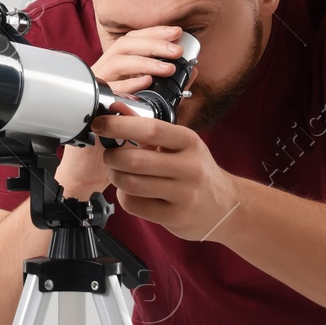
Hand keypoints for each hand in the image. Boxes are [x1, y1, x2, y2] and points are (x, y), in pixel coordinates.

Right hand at [54, 26, 186, 199]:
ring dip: (144, 61)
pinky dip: (128, 83)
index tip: (177, 32)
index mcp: (115, 72)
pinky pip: (107, 88)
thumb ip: (167, 90)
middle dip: (153, 43)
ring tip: (167, 67)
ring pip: (116, 61)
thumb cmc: (117, 139)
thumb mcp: (150, 108)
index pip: (133, 41)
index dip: (154, 33)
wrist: (91, 169)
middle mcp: (102, 75)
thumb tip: (191, 72)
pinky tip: (145, 83)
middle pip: (124, 45)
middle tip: (176, 48)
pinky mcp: (87, 105)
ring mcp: (92, 89)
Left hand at [91, 112, 241, 242]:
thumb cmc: (196, 171)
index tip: (100, 124)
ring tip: (118, 172)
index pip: (151, 130)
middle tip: (109, 155)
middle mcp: (190, 167)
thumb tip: (118, 108)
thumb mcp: (181, 145)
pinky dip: (124, 196)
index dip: (120, 125)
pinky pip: (134, 205)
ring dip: (115, 176)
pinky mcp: (175, 216)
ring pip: (131, 184)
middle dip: (112, 156)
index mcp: (189, 142)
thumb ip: (150, 129)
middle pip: (134, 160)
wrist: (225, 206)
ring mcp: (184, 194)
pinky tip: (131, 192)